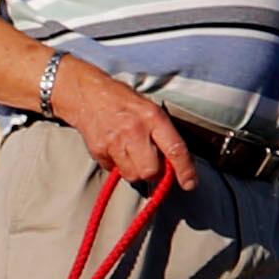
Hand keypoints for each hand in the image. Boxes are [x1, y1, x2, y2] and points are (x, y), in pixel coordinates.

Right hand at [46, 56, 193, 190]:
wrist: (88, 95)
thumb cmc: (123, 102)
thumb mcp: (149, 109)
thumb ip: (162, 134)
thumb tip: (173, 162)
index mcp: (152, 117)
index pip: (174, 149)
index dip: (185, 170)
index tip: (190, 183)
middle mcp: (134, 131)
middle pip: (150, 171)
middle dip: (153, 172)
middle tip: (150, 163)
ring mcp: (114, 142)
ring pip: (132, 175)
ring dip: (135, 170)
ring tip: (130, 153)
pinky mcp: (99, 151)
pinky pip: (114, 170)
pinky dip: (117, 164)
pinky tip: (115, 149)